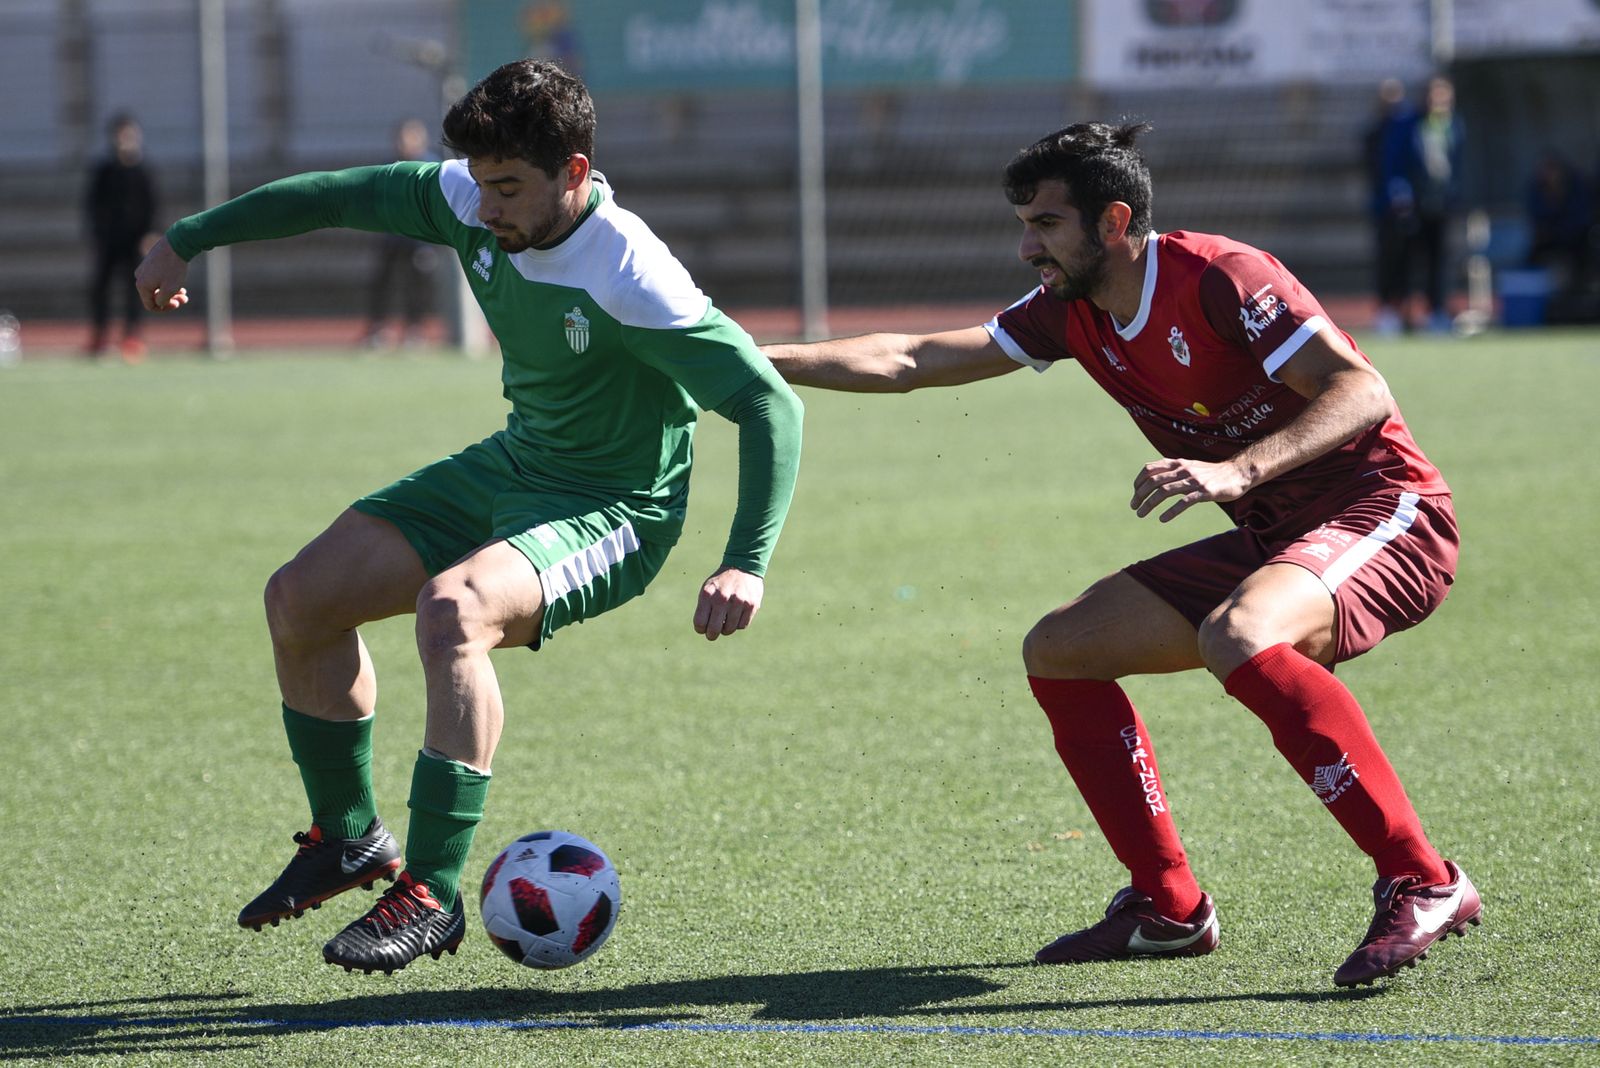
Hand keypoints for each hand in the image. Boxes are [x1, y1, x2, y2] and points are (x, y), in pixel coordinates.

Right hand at [134, 236, 189, 312]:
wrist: (177, 244)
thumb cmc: (173, 268)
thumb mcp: (170, 289)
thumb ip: (162, 301)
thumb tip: (158, 304)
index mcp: (141, 285)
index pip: (150, 305)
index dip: (165, 308)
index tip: (177, 304)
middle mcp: (139, 276)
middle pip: (154, 296)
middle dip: (170, 299)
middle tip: (185, 298)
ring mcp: (144, 268)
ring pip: (157, 286)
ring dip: (171, 292)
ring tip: (184, 292)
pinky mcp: (151, 261)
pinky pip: (158, 277)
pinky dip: (168, 282)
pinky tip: (179, 282)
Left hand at [694, 567, 763, 640]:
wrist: (743, 566)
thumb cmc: (721, 583)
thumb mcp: (707, 590)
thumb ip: (704, 609)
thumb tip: (705, 630)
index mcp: (708, 594)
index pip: (700, 623)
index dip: (700, 629)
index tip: (703, 628)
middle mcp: (722, 598)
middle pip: (714, 630)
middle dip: (711, 635)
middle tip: (712, 634)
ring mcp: (738, 602)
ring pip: (729, 629)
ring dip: (726, 629)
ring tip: (726, 621)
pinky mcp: (752, 605)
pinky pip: (742, 625)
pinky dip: (738, 624)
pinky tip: (737, 616)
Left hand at [1131, 457, 1249, 521]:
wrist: (1238, 473)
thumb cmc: (1211, 473)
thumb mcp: (1189, 467)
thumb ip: (1173, 470)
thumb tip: (1152, 477)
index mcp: (1178, 463)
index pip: (1150, 469)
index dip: (1138, 482)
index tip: (1135, 495)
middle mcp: (1183, 470)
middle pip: (1154, 481)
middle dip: (1140, 495)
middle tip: (1134, 507)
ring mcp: (1194, 481)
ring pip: (1165, 491)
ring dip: (1150, 504)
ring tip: (1141, 514)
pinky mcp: (1205, 492)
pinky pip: (1184, 502)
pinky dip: (1171, 511)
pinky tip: (1162, 519)